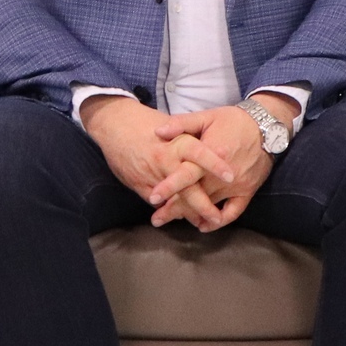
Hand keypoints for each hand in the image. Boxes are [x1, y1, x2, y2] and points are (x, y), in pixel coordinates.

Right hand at [81, 96, 237, 228]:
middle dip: (203, 206)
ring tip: (203, 223)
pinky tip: (181, 216)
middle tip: (216, 218)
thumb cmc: (145, 123)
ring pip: (173, 200)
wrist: (114, 124)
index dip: (215, 165)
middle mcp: (165, 160)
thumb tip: (212, 148)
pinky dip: (170, 209)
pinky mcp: (139, 184)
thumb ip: (190, 138)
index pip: (200, 154)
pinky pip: (158, 203)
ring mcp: (152, 175)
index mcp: (177, 142)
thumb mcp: (171, 123)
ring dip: (188, 213)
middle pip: (188, 187)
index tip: (230, 176)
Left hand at [148, 105, 281, 230]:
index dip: (169, 186)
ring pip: (210, 206)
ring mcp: (237, 184)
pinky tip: (203, 225)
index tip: (153, 197)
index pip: (186, 174)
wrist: (268, 125)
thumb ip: (181, 124)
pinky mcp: (248, 191)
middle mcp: (223, 174)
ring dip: (191, 216)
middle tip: (156, 219)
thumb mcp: (206, 117)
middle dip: (174, 209)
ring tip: (172, 221)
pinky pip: (234, 212)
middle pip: (195, 196)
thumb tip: (158, 131)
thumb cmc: (233, 120)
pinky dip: (219, 221)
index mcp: (211, 153)